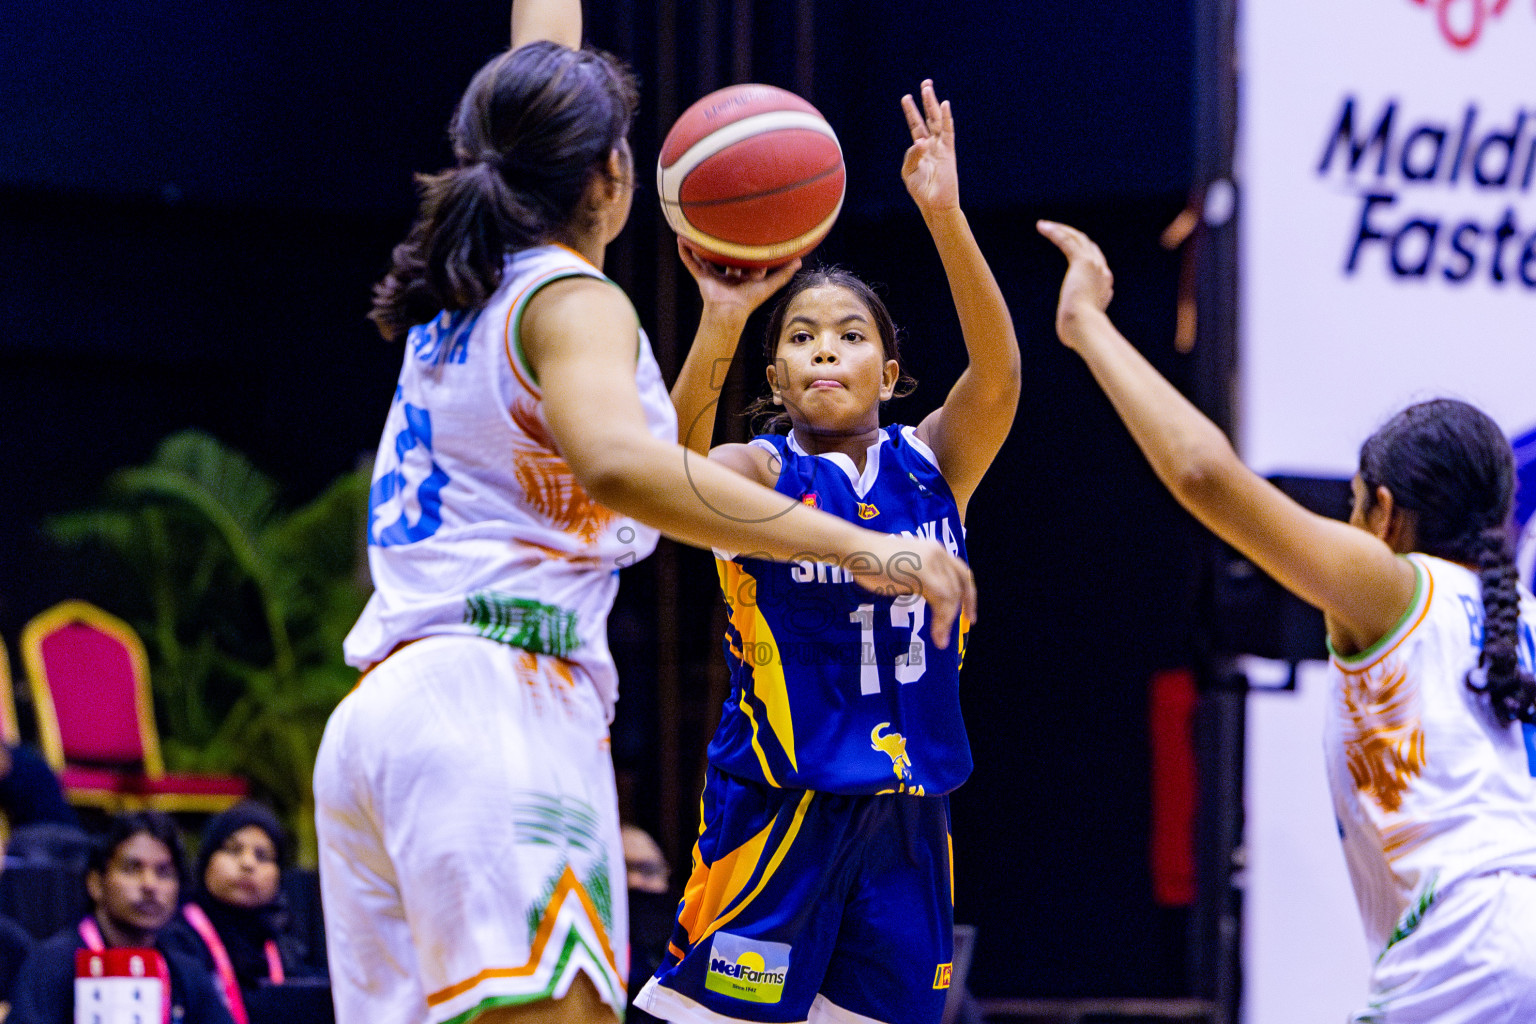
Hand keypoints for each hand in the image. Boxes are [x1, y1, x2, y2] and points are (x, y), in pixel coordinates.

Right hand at [678, 239, 800, 325]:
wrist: (730, 312)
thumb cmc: (750, 301)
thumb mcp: (769, 285)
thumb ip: (784, 274)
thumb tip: (800, 260)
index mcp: (741, 277)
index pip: (744, 260)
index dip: (747, 249)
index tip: (750, 233)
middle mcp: (727, 276)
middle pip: (724, 257)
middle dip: (723, 246)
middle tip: (723, 227)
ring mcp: (713, 276)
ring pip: (705, 258)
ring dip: (700, 246)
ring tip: (696, 230)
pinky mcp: (702, 277)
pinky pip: (691, 263)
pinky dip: (685, 253)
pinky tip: (680, 240)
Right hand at [852, 535, 976, 648]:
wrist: (857, 551)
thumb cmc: (873, 561)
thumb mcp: (905, 569)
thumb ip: (920, 579)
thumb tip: (929, 598)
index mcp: (934, 550)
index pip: (960, 572)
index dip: (968, 593)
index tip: (968, 612)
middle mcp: (938, 552)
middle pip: (961, 582)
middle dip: (966, 606)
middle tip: (966, 625)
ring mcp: (932, 561)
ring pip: (951, 595)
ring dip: (948, 620)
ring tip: (941, 639)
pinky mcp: (924, 573)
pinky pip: (941, 600)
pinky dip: (942, 620)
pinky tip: (937, 634)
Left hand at [900, 79, 958, 215]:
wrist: (935, 204)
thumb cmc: (921, 191)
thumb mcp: (909, 172)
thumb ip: (911, 155)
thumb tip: (920, 141)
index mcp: (920, 149)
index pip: (916, 126)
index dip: (911, 112)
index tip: (906, 98)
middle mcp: (932, 144)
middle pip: (929, 118)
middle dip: (926, 101)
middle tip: (925, 84)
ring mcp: (941, 147)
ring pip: (937, 120)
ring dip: (933, 104)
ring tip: (927, 88)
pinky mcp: (948, 152)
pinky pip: (947, 132)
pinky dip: (946, 118)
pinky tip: (945, 105)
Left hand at [1037, 220, 1113, 347]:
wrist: (1084, 328)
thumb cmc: (1078, 335)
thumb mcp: (1078, 329)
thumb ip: (1075, 327)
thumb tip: (1069, 339)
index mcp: (1104, 288)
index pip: (1097, 265)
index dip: (1084, 255)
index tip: (1069, 249)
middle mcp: (1103, 273)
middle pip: (1090, 247)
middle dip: (1073, 237)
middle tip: (1057, 232)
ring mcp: (1095, 266)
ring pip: (1079, 239)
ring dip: (1062, 230)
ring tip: (1044, 226)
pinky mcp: (1082, 262)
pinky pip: (1067, 240)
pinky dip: (1055, 232)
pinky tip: (1041, 227)